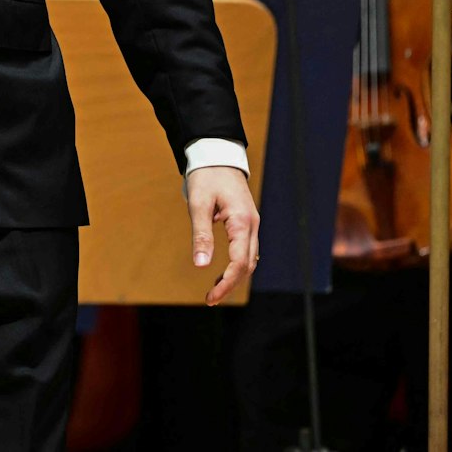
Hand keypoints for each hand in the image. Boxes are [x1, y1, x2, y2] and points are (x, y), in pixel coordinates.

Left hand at [186, 165, 258, 304]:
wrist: (217, 154)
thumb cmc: (206, 176)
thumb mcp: (198, 204)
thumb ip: (201, 235)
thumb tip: (201, 265)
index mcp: (243, 222)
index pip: (239, 262)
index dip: (226, 283)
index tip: (210, 296)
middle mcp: (252, 226)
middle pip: (248, 265)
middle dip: (231, 284)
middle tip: (210, 299)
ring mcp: (251, 224)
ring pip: (249, 259)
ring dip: (235, 276)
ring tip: (214, 290)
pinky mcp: (246, 222)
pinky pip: (246, 249)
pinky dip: (237, 264)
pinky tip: (223, 272)